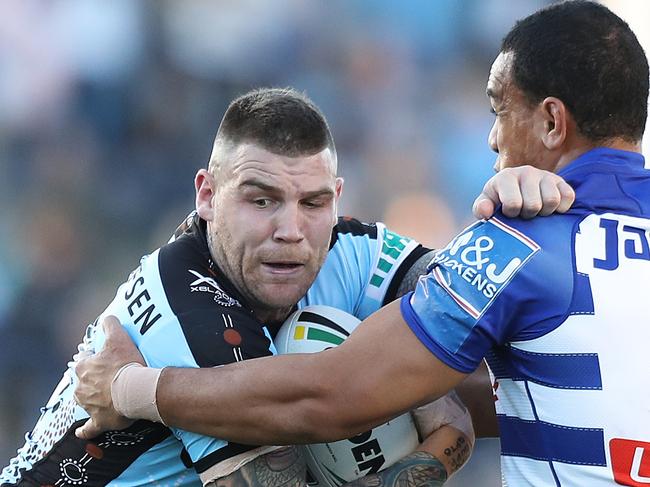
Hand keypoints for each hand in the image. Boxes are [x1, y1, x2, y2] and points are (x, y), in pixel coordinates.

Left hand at [74, 315, 144, 438]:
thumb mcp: (119, 338)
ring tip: (102, 397)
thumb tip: (107, 316)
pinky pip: (88, 428)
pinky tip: (83, 431)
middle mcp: (82, 387)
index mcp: (84, 367)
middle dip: (90, 379)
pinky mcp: (98, 421)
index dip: (93, 359)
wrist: (136, 390)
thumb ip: (111, 324)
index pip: (83, 361)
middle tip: (105, 377)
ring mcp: (88, 405)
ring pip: (84, 401)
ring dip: (90, 399)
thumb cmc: (127, 365)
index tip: (101, 360)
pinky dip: (85, 431)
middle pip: (82, 381)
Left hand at [473, 166, 574, 218]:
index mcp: (505, 176)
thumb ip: (481, 207)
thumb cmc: (500, 200)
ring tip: (535, 210)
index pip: (513, 204)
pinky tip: (550, 207)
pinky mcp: (562, 181)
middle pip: (533, 205)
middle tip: (523, 212)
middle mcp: (526, 171)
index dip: (512, 214)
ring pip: (552, 201)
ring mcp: (545, 175)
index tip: (509, 212)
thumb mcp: (487, 203)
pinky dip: (561, 208)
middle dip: (528, 214)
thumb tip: (485, 212)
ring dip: (544, 212)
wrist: (518, 192)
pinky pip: (568, 197)